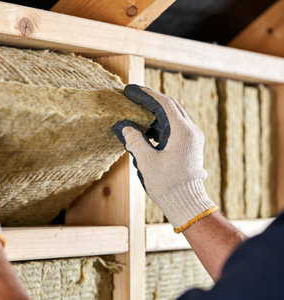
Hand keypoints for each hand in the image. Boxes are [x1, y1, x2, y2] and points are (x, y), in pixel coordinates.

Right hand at [113, 85, 216, 232]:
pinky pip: (174, 128)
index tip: (130, 90)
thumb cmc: (167, 184)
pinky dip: (159, 124)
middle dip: (151, 100)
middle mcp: (191, 131)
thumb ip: (135, 140)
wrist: (186, 203)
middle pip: (170, 106)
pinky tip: (145, 129)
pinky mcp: (190, 146)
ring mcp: (192, 139)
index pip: (163, 104)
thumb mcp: (146, 161)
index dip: (145, 95)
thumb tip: (124, 126)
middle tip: (132, 96)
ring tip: (136, 111)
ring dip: (155, 112)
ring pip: (173, 116)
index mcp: (183, 132)